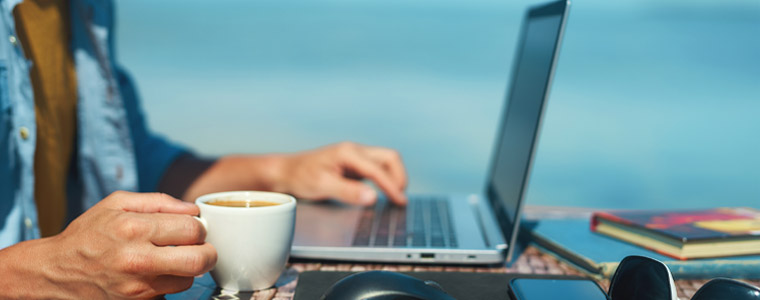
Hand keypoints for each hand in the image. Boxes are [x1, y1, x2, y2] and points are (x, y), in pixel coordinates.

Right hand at [0, 191, 216, 298]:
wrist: (54, 272)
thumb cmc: (87, 234)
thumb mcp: (116, 203)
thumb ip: (158, 201)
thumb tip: (191, 208)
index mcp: (133, 228)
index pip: (192, 229)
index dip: (200, 228)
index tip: (194, 229)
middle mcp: (136, 259)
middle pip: (200, 260)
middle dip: (207, 252)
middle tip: (200, 248)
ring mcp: (137, 287)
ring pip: (188, 281)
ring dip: (187, 270)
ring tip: (172, 260)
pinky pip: (169, 295)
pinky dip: (168, 285)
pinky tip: (155, 275)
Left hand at [273, 142, 407, 205]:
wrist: (285, 172)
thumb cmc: (300, 176)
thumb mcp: (322, 186)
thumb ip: (348, 191)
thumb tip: (373, 197)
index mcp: (348, 153)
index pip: (378, 169)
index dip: (392, 186)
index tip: (400, 202)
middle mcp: (354, 151)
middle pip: (390, 158)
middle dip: (399, 177)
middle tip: (399, 199)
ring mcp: (355, 157)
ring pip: (385, 162)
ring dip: (393, 177)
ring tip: (395, 198)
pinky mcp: (353, 165)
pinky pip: (376, 169)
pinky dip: (384, 180)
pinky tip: (383, 193)